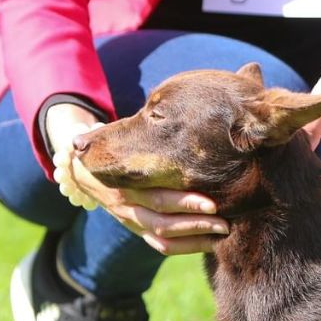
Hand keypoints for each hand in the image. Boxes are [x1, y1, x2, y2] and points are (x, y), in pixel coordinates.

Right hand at [45, 102, 229, 254]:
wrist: (83, 163)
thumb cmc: (124, 138)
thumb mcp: (134, 128)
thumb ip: (164, 117)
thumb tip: (237, 73)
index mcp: (125, 173)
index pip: (155, 194)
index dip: (185, 202)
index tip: (213, 202)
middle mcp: (125, 197)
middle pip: (159, 216)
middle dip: (193, 220)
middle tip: (224, 219)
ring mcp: (128, 217)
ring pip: (161, 234)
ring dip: (194, 235)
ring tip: (224, 230)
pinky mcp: (136, 229)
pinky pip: (160, 245)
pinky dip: (186, 246)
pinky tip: (211, 243)